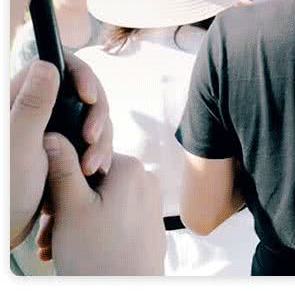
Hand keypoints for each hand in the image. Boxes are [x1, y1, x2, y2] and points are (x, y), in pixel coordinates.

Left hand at [9, 57, 112, 248]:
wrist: (2, 231)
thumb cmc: (5, 192)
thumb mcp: (20, 146)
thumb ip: (33, 104)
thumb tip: (47, 63)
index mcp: (16, 99)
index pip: (59, 65)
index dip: (81, 77)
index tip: (90, 99)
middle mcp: (32, 108)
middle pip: (81, 91)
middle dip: (96, 116)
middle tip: (92, 140)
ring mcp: (48, 127)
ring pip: (89, 116)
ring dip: (99, 139)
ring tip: (92, 167)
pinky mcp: (59, 146)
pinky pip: (89, 137)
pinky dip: (96, 151)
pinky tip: (93, 170)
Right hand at [37, 134, 164, 274]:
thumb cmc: (98, 254)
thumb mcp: (71, 208)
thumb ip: (62, 169)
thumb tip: (53, 136)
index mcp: (131, 167)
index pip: (85, 159)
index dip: (62, 183)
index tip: (50, 208)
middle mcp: (146, 179)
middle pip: (92, 184)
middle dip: (65, 208)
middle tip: (47, 234)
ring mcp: (150, 202)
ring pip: (100, 204)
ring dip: (74, 223)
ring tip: (56, 247)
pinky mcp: (148, 223)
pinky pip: (114, 219)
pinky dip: (93, 231)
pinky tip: (76, 251)